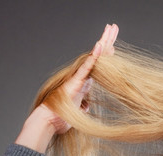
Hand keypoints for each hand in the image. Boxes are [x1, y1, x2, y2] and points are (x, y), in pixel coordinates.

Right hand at [15, 24, 118, 151]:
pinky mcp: (76, 82)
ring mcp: (79, 78)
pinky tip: (100, 46)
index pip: (98, 64)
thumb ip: (83, 104)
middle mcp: (82, 76)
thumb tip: (87, 105)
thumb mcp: (78, 110)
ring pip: (94, 57)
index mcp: (84, 82)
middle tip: (113, 26)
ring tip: (110, 28)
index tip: (113, 43)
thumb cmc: (61, 116)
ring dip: (103, 42)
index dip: (106, 53)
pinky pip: (87, 67)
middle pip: (98, 55)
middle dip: (106, 40)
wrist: (49, 121)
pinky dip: (94, 57)